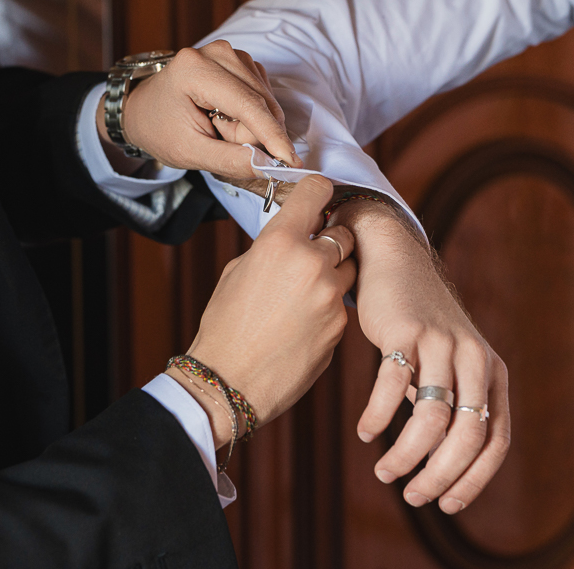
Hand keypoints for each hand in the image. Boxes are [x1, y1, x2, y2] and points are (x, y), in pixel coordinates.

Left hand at [105, 40, 300, 177]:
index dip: (274, 136)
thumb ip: (229, 160)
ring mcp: (231, 53)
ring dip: (249, 125)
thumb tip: (267, 164)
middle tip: (218, 139)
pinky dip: (251, 114)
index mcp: (196, 70)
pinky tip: (227, 116)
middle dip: (249, 134)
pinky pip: (263, 95)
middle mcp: (217, 53)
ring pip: (265, 101)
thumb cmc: (160, 129)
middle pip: (260, 104)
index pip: (248, 105)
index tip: (292, 161)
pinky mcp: (240, 60)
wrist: (144, 109)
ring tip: (218, 126)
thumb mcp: (189, 152)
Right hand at [178, 176, 355, 445]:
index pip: (317, 191)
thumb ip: (272, 247)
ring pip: (348, 270)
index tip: (320, 195)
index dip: (319, 191)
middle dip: (329, 242)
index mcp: (280, 241)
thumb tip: (294, 237)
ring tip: (301, 296)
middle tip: (308, 257)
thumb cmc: (225, 325)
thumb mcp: (238, 270)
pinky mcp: (341, 326)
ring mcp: (331, 296)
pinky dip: (329, 308)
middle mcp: (312, 262)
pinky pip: (342, 304)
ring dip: (332, 275)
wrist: (230, 382)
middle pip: (342, 234)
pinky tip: (302, 323)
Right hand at [331, 200, 509, 514]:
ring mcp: (442, 343)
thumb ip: (454, 406)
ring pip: (431, 417)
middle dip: (439, 475)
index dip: (473, 480)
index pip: (496, 442)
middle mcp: (475, 359)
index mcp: (493, 373)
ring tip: (384, 471)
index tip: (445, 505)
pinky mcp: (407, 330)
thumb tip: (443, 468)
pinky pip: (393, 385)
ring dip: (405, 454)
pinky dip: (378, 417)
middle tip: (412, 495)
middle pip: (466, 436)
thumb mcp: (451, 364)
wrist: (397, 260)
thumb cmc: (422, 324)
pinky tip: (367, 433)